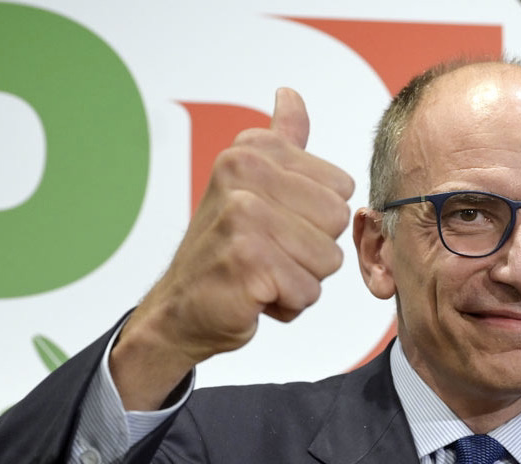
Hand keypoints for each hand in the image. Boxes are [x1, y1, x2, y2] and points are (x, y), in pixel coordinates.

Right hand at [110, 88, 354, 409]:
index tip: (275, 226)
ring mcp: (243, 216)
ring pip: (328, 259)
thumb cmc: (223, 251)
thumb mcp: (251, 185)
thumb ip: (281, 141)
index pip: (340, 188)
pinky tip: (256, 297)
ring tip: (262, 276)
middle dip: (313, 251)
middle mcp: (243, 175)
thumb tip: (290, 95)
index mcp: (250, 151)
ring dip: (301, 280)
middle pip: (338, 221)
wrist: (180, 310)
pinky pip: (307, 291)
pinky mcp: (247, 262)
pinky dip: (288, 305)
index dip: (316, 219)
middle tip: (268, 255)